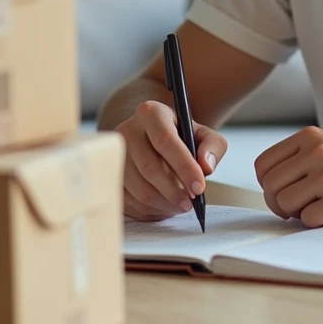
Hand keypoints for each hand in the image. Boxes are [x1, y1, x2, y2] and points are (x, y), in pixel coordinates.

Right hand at [115, 101, 227, 221]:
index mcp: (151, 113)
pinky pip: (129, 201)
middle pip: (149, 168)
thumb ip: (212, 146)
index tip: (199, 188)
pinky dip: (150, 210)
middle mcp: (127, 130)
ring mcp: (114, 154)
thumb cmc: (181, 138)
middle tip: (190, 204)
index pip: (165, 141)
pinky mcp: (109, 176)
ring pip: (139, 188)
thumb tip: (206, 166)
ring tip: (180, 206)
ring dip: (163, 204)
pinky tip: (164, 206)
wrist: (153, 139)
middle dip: (174, 192)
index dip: (184, 167)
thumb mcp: (203, 135)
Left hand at [255, 126, 322, 226]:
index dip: (267, 184)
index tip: (282, 191)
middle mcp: (318, 152)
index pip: (263, 164)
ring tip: (316, 206)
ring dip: (296, 212)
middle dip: (277, 202)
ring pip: (283, 203)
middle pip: (269, 185)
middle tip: (296, 207)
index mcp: (310, 136)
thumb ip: (296, 157)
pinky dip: (315, 222)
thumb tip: (264, 180)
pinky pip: (306, 219)